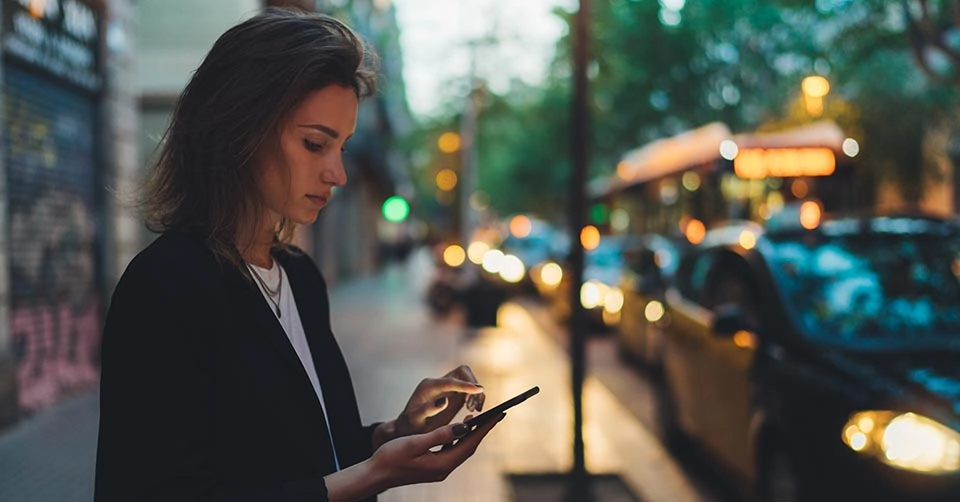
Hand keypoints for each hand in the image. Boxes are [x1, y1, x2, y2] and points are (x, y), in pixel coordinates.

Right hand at [324, 416, 502, 501]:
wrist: (375, 474)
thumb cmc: (391, 457)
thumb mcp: (415, 443)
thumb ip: (440, 435)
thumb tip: (463, 427)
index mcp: (442, 464)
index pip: (470, 442)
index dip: (485, 428)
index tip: (498, 414)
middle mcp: (444, 468)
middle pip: (469, 446)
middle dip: (483, 430)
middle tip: (497, 414)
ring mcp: (439, 468)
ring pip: (461, 449)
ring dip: (472, 434)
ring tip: (482, 418)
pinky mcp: (433, 466)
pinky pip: (452, 450)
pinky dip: (459, 438)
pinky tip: (459, 429)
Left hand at [396, 365, 484, 436]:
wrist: (408, 427)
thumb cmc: (410, 425)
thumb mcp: (415, 419)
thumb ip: (428, 409)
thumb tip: (444, 400)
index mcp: (428, 386)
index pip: (450, 381)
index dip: (465, 385)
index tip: (479, 389)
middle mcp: (438, 382)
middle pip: (462, 372)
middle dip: (471, 386)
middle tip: (472, 407)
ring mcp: (446, 386)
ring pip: (467, 378)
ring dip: (475, 392)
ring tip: (474, 409)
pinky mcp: (452, 393)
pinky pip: (468, 388)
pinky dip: (475, 396)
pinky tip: (473, 409)